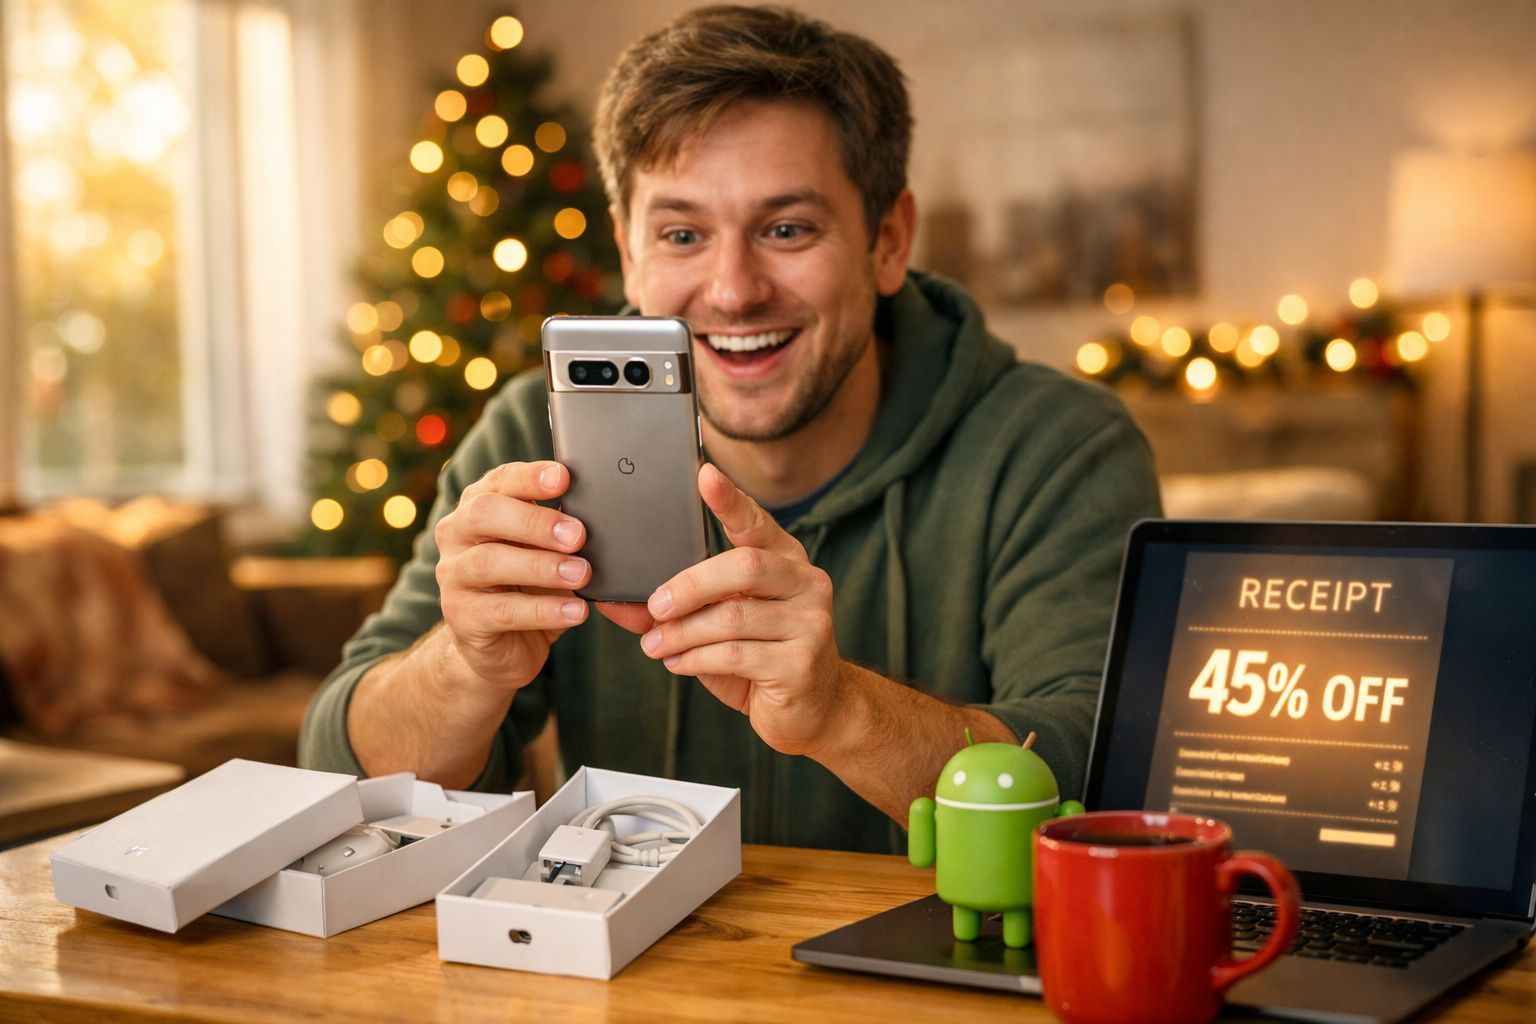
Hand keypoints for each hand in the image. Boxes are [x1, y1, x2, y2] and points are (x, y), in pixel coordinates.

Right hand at [434, 460, 590, 690]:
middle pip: (485, 514)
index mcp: (480, 506)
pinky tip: (575, 611)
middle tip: (577, 535)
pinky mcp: (461, 617)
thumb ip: (561, 531)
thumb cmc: (527, 587)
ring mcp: (453, 576)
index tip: (564, 478)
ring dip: (541, 566)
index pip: (500, 480)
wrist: (501, 646)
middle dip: (534, 521)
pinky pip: (502, 611)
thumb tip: (602, 516)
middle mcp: (457, 535)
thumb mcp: (545, 552)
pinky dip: (543, 610)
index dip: (530, 477)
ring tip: (581, 574)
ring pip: (489, 562)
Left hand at [614, 463, 846, 756]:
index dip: (731, 500)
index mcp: (787, 561)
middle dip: (689, 584)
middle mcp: (807, 584)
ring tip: (654, 645)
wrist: (815, 711)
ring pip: (733, 617)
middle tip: (655, 605)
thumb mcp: (718, 627)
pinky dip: (696, 658)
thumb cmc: (760, 659)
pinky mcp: (802, 664)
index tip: (704, 475)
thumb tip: (613, 602)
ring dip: (683, 632)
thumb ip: (673, 610)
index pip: (757, 523)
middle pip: (744, 567)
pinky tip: (677, 663)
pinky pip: (736, 655)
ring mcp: (811, 624)